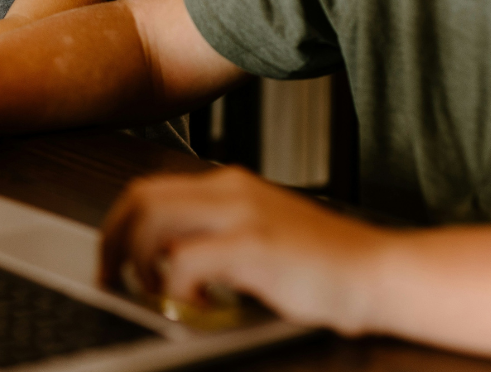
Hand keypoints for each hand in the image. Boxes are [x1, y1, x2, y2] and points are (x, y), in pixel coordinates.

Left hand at [99, 166, 390, 332]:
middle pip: (141, 198)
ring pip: (152, 223)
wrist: (378, 273)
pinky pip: (185, 261)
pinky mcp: (253, 245)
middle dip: (113, 241)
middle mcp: (231, 190)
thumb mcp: (258, 234)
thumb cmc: (324, 265)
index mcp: (229, 186)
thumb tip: (162, 257)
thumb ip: (213, 235)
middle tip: (113, 278)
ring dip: (140, 263)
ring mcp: (242, 214)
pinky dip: (179, 289)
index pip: (150, 190)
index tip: (111, 259)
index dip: (119, 226)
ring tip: (158, 293)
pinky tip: (203, 304)